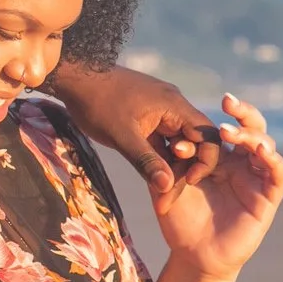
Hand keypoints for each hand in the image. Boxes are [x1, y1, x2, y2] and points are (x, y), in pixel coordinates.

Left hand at [50, 63, 221, 193]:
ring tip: (158, 200)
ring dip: (169, 172)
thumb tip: (168, 187)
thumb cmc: (97, 102)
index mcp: (174, 105)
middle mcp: (173, 107)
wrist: (74, 78)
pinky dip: (158, 162)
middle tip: (164, 203)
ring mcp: (160, 113)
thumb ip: (146, 161)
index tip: (189, 180)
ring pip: (176, 147)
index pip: (208, 134)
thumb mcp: (121, 135)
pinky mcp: (147, 120)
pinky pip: (162, 144)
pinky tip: (151, 184)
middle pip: (193, 145)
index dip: (206, 160)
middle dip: (182, 174)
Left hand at [153, 93, 282, 281]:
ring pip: (265, 144)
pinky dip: (272, 159)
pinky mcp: (269, 196)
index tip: (179, 136)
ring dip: (251, 134)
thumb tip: (169, 140)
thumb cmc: (179, 220)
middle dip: (242, 112)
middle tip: (227, 101)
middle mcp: (240, 162)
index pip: (219, 128)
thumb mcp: (168, 187)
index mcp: (217, 156)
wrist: (194, 256)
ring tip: (230, 132)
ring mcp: (256, 177)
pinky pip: (278, 173)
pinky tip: (261, 150)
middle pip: (249, 126)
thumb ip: (166, 165)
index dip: (203, 125)